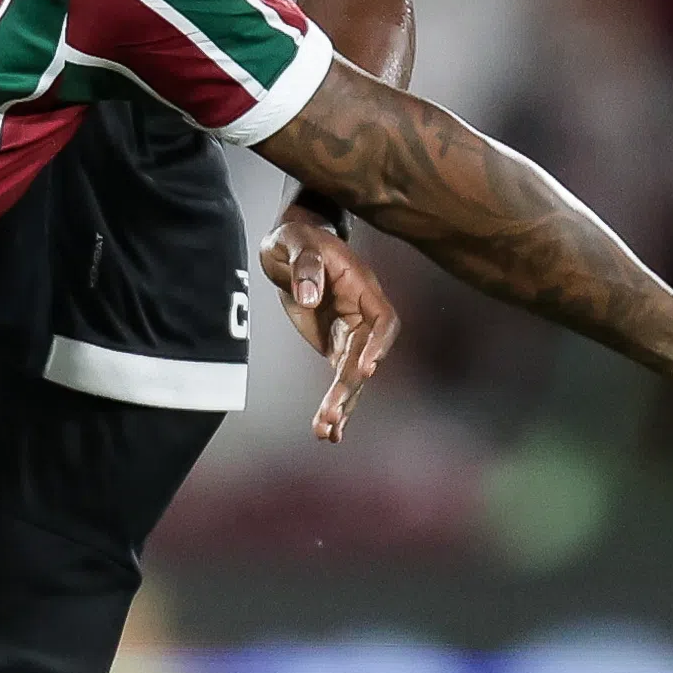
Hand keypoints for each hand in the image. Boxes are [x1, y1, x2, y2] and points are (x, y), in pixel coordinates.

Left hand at [257, 201, 401, 440]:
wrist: (290, 247)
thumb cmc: (297, 239)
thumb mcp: (296, 243)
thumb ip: (305, 267)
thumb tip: (309, 298)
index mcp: (363, 289)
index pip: (383, 321)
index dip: (378, 345)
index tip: (365, 367)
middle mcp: (364, 316)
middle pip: (365, 357)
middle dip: (349, 388)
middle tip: (330, 414)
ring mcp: (351, 334)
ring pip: (353, 376)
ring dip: (343, 405)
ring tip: (326, 433)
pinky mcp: (335, 346)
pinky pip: (340, 379)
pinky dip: (336, 404)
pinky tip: (328, 430)